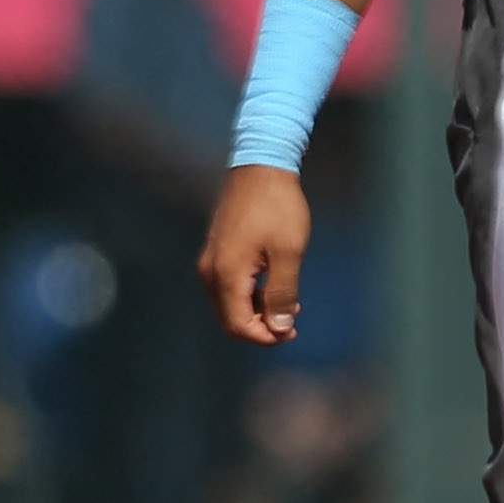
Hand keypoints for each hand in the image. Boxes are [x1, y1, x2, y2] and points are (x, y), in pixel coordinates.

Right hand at [202, 166, 313, 344]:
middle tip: (292, 320)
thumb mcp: (288, 252)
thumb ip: (282, 293)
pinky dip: (250, 296)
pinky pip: (229, 287)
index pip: (239, 326)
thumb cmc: (277, 207)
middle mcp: (211, 272)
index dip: (265, 338)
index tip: (292, 331)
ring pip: (229, 305)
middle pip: (230, 320)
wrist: (261, 165)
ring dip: (257, 312)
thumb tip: (278, 329)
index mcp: (227, 275)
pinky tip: (274, 285)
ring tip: (289, 301)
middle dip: (261, 328)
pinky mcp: (217, 251)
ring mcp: (211, 260)